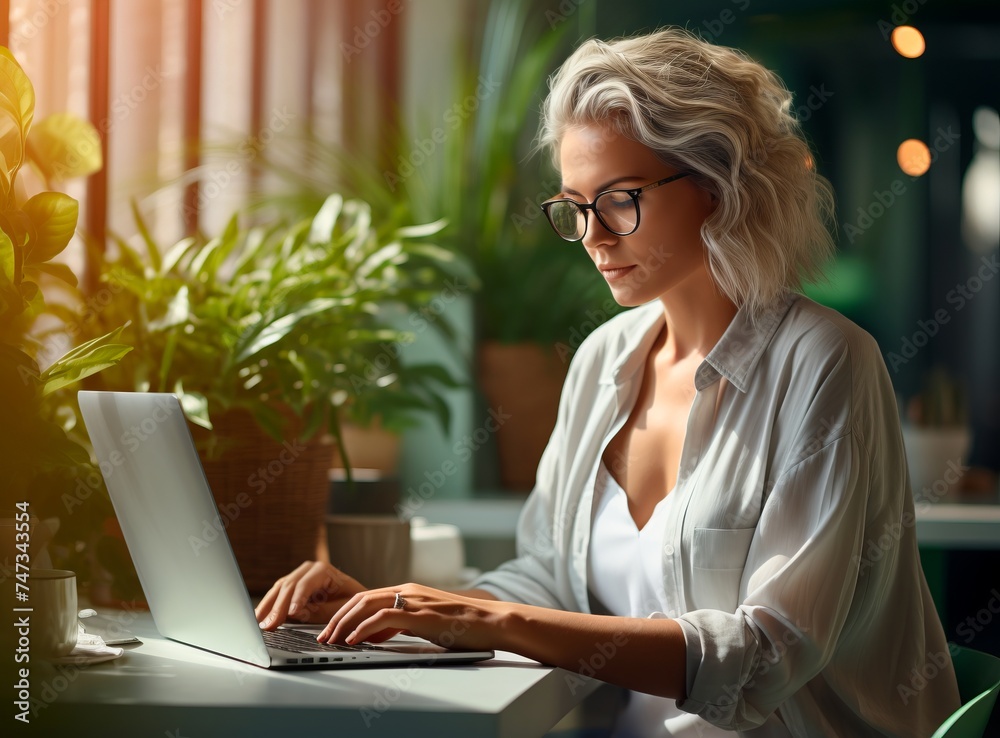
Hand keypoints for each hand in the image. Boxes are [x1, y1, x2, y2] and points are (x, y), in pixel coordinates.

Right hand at [255, 561, 366, 629]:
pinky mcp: (292, 586)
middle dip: (278, 607)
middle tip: (269, 625)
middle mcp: (308, 569)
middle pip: (289, 586)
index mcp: (323, 570)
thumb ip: (317, 611)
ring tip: (260, 623)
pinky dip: (269, 606)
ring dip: (268, 607)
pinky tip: (261, 618)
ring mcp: (298, 575)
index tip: (291, 613)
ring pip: (279, 589)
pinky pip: (278, 594)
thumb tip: (293, 613)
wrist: (354, 601)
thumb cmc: (350, 604)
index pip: (305, 584)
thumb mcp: (339, 609)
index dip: (296, 599)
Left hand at [319, 583, 507, 651]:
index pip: (367, 597)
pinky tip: (353, 639)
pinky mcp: (420, 614)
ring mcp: (414, 600)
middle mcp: (408, 591)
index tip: (331, 630)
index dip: (345, 613)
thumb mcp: (426, 623)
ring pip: (367, 605)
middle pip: (361, 599)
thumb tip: (378, 634)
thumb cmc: (465, 625)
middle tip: (322, 636)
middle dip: (337, 618)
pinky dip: (364, 628)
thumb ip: (402, 624)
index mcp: (409, 592)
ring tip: (330, 639)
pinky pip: (384, 617)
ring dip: (344, 623)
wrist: (492, 621)